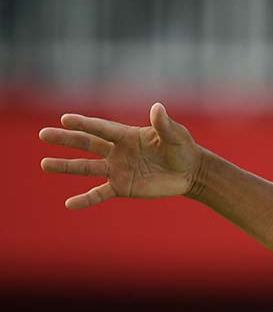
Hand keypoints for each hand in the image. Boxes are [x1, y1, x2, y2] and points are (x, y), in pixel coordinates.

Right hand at [39, 103, 202, 208]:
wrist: (189, 172)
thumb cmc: (182, 149)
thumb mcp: (176, 135)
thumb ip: (164, 124)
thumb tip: (157, 107)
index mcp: (127, 135)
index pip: (102, 128)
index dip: (85, 123)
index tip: (65, 119)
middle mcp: (117, 151)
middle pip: (87, 144)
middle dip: (66, 139)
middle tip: (43, 134)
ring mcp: (117, 169)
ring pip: (87, 168)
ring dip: (66, 167)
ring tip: (44, 164)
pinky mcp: (122, 187)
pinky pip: (100, 193)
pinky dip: (85, 199)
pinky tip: (69, 204)